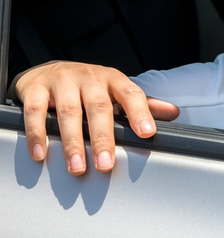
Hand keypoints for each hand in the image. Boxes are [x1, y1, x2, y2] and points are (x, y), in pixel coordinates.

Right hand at [10, 61, 179, 175]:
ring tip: (77, 167)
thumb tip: (173, 113)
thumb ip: (143, 104)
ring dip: (73, 142)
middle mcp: (90, 78)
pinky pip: (36, 112)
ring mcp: (62, 80)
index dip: (140, 112)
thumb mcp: (116, 91)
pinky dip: (38, 134)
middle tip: (106, 165)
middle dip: (103, 138)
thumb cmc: (89, 87)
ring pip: (68, 112)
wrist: (48, 70)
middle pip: (99, 107)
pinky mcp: (36, 87)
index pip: (131, 94)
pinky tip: (42, 154)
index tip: (147, 133)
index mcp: (113, 79)